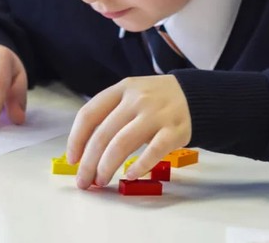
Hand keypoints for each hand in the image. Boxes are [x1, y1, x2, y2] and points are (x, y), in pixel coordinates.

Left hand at [66, 75, 191, 188]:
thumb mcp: (132, 94)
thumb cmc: (157, 100)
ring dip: (107, 166)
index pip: (89, 114)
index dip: (76, 139)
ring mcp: (156, 114)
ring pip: (122, 144)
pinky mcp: (174, 130)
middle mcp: (137, 99)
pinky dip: (139, 167)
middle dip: (89, 162)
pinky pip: (153, 152)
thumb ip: (112, 114)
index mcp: (122, 89)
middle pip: (103, 134)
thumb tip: (85, 150)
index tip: (72, 159)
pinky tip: (129, 175)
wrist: (196, 96)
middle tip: (85, 180)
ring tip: (101, 180)